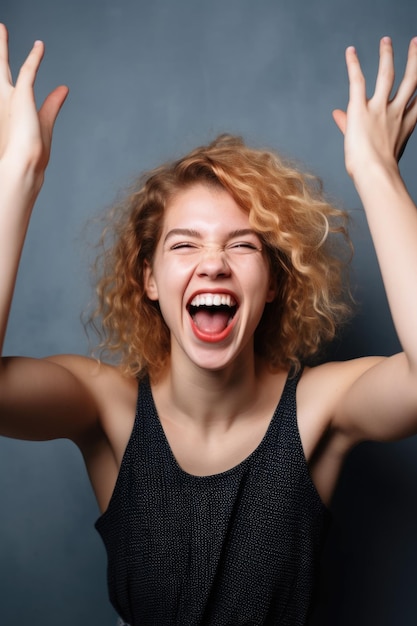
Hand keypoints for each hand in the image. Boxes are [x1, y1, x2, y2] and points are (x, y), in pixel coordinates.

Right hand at [0, 24, 67, 183]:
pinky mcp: (21, 96)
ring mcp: (8, 98)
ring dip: (2, 46)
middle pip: (0, 70)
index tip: (29, 58)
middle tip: (0, 29)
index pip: (12, 83)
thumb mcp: (45, 121)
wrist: (26, 164)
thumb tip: (64, 88)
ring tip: (0, 27)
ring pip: (2, 65)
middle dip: (0, 51)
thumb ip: (52, 103)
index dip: (19, 71)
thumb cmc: (34, 153)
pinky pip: (28, 71)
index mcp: (9, 110)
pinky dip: (35, 58)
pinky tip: (40, 46)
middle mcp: (5, 101)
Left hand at [332, 37, 416, 178]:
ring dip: (387, 55)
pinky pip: (357, 81)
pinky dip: (353, 65)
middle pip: (411, 81)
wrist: (374, 174)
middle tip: (416, 44)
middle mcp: (395, 113)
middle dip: (414, 60)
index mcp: (404, 125)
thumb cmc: (374, 171)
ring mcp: (379, 109)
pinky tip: (350, 51)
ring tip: (386, 41)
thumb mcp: (368, 147)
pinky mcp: (361, 108)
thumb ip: (350, 125)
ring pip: (388, 75)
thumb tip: (336, 114)